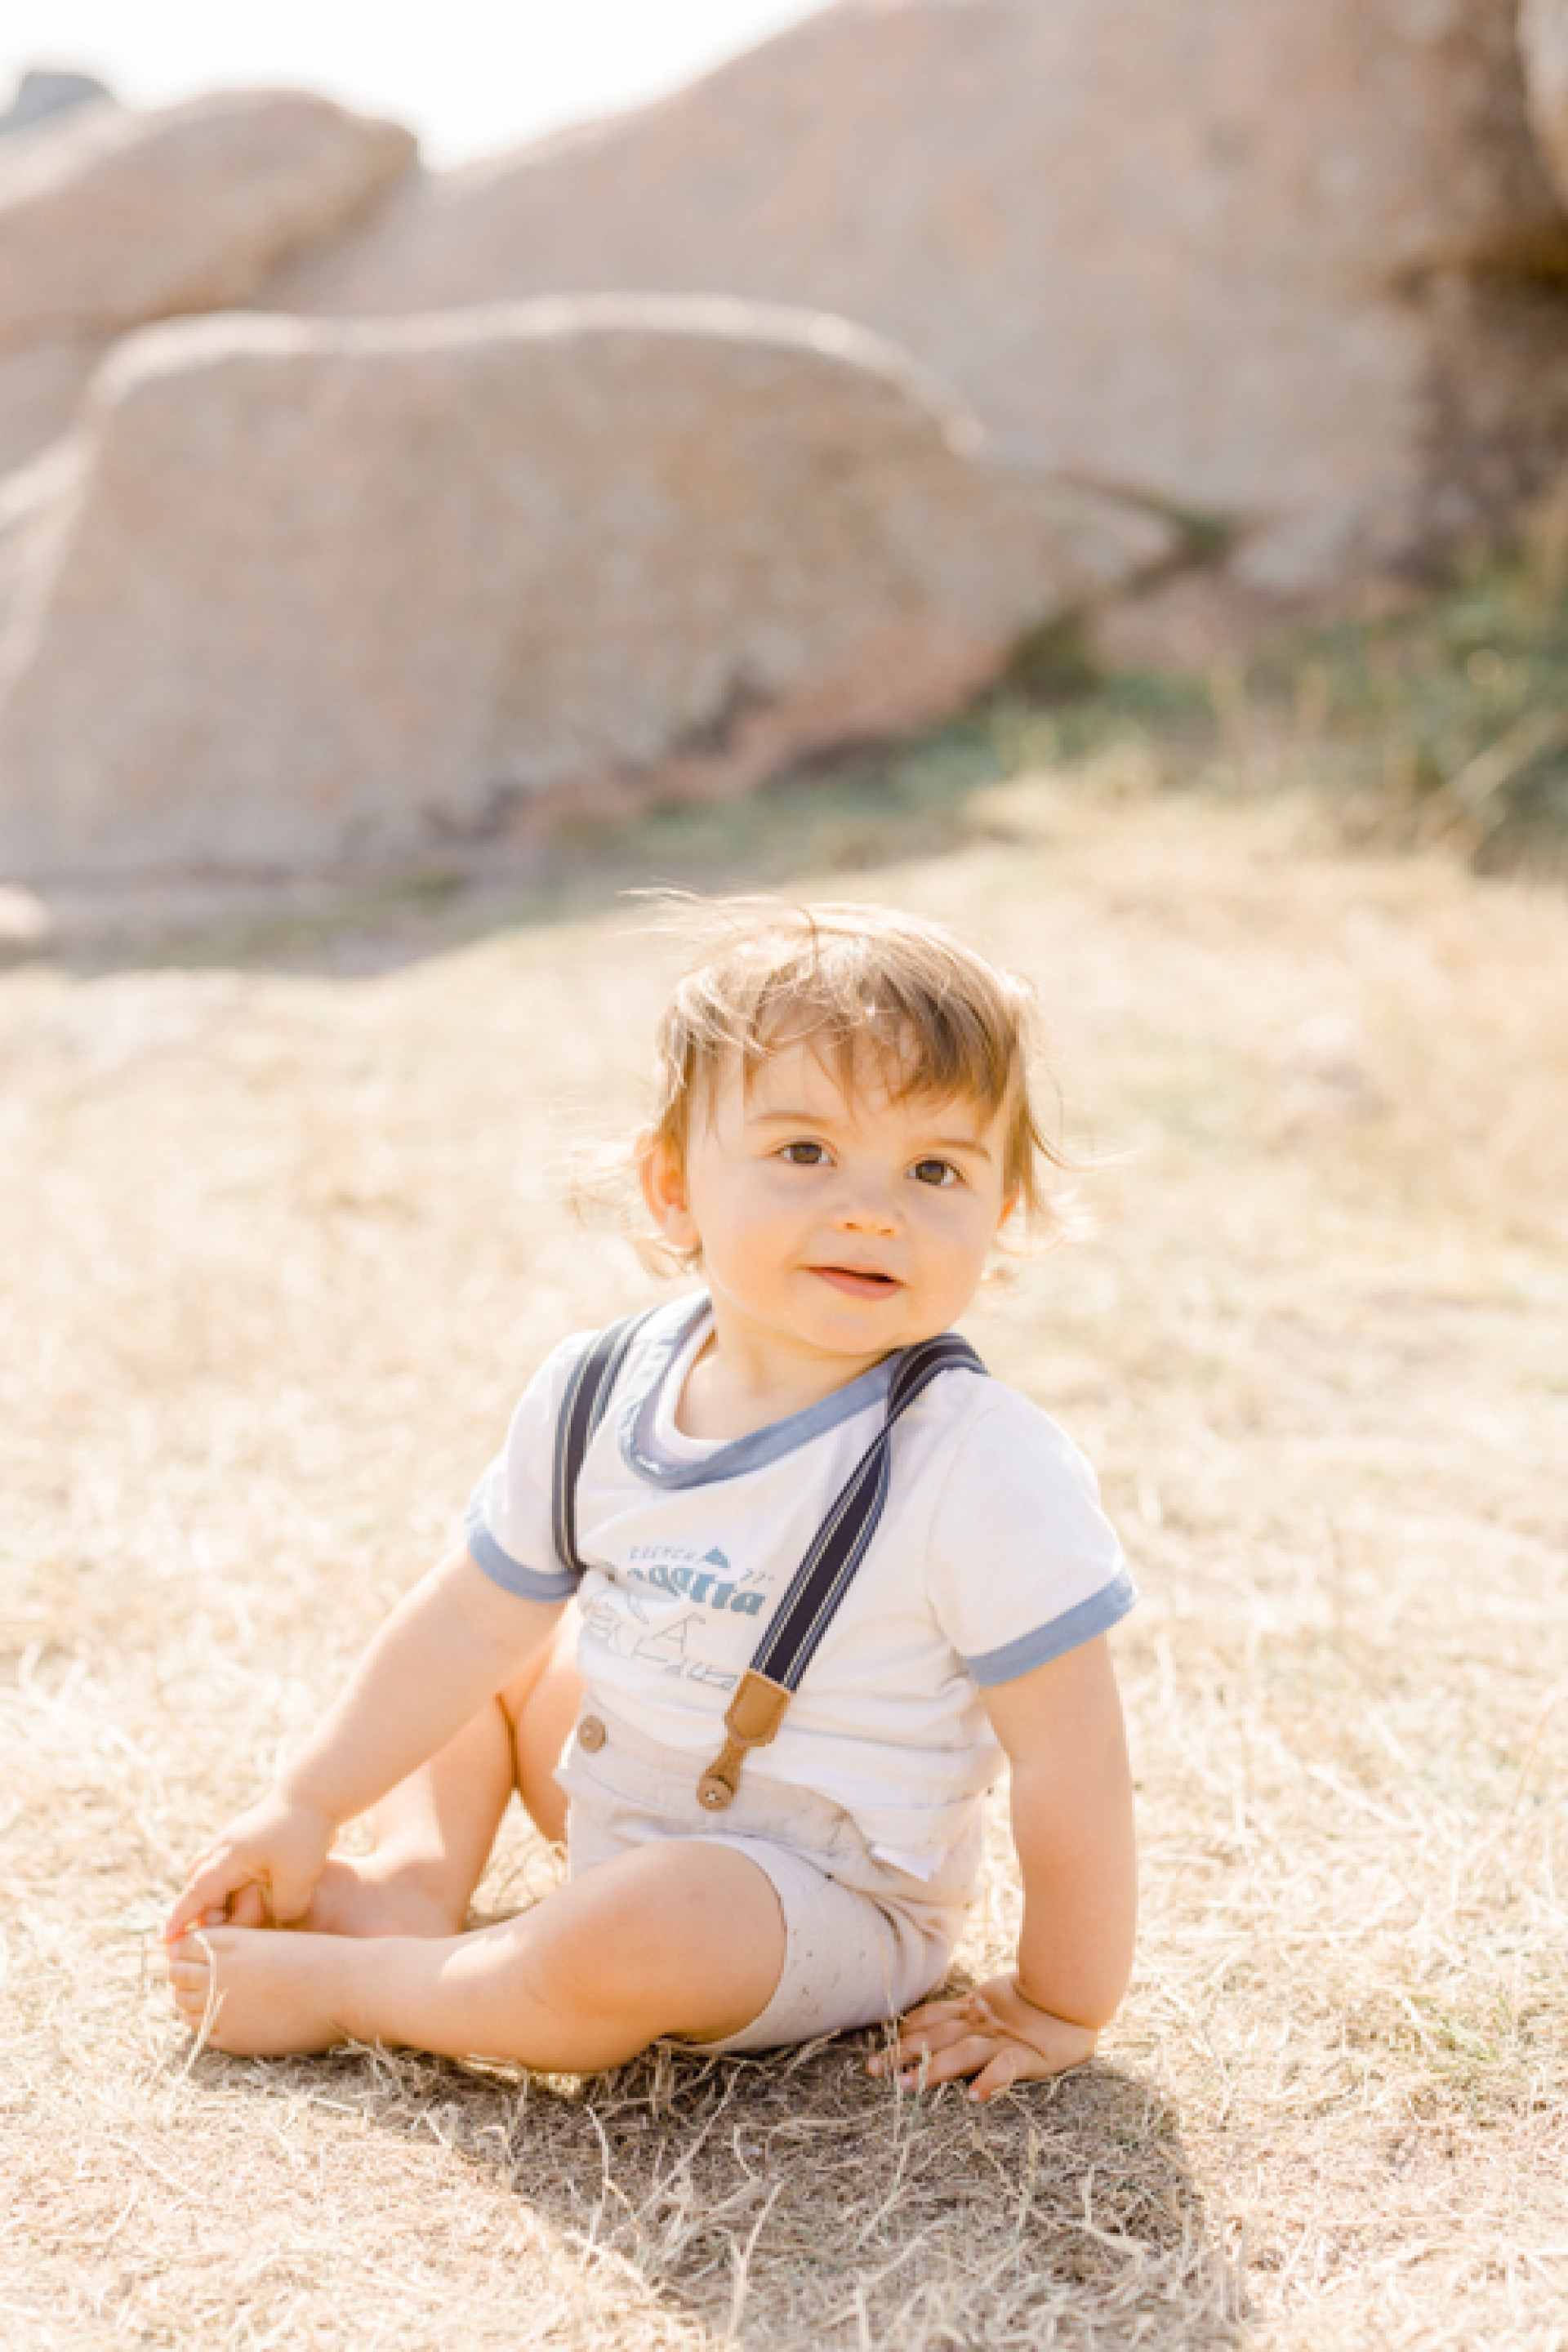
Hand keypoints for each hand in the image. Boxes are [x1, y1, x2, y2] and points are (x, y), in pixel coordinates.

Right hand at [163, 1790, 335, 1944]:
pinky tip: (249, 1898)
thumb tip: (277, 1924)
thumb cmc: (305, 1831)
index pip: (196, 1894)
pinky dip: (230, 1885)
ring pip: (213, 1875)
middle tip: (217, 1931)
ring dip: (217, 1897)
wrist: (317, 1791)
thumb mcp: (299, 1878)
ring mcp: (237, 1841)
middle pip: (200, 1886)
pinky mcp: (251, 1839)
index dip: (180, 1918)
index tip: (165, 1939)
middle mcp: (226, 1848)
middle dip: (201, 1911)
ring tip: (231, 1918)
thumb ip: (283, 1909)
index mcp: (230, 1857)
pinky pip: (229, 1867)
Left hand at [868, 1974, 1098, 2102]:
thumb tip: (943, 2014)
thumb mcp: (1004, 2000)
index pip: (935, 2018)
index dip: (908, 2030)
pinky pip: (1005, 2068)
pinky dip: (990, 2080)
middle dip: (903, 2053)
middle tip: (874, 2070)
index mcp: (978, 2010)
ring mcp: (1005, 2038)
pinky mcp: (1028, 2054)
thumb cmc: (1047, 1999)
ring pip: (961, 2053)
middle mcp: (985, 2023)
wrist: (1081, 1990)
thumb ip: (976, 2006)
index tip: (883, 2044)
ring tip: (908, 2088)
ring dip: (932, 2070)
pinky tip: (975, 2097)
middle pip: (936, 2037)